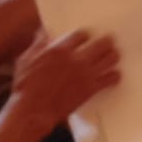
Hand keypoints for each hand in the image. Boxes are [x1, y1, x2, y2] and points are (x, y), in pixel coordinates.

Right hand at [5, 28, 120, 137]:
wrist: (33, 110)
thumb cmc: (26, 86)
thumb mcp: (26, 59)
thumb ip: (37, 43)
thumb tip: (44, 32)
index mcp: (60, 50)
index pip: (81, 34)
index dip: (86, 34)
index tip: (87, 36)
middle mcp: (76, 59)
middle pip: (101, 43)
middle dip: (107, 41)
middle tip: (110, 40)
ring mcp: (86, 74)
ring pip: (109, 59)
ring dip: (113, 55)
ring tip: (115, 54)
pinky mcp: (91, 89)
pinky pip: (110, 79)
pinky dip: (115, 76)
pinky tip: (115, 75)